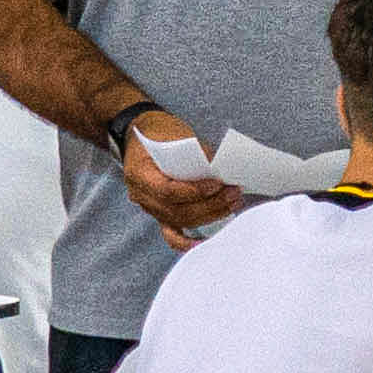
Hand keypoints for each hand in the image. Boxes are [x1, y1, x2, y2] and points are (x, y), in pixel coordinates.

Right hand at [116, 114, 241, 246]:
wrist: (139, 134)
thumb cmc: (157, 131)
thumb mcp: (174, 133)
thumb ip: (195, 152)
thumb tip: (220, 170)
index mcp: (139, 173)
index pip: (167, 191)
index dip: (194, 191)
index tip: (217, 184)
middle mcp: (141, 195)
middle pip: (177, 211)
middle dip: (209, 205)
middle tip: (233, 194)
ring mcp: (149, 207)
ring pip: (179, 221)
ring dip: (209, 215)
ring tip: (232, 203)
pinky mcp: (159, 212)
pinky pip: (171, 233)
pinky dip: (187, 241)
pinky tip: (204, 241)